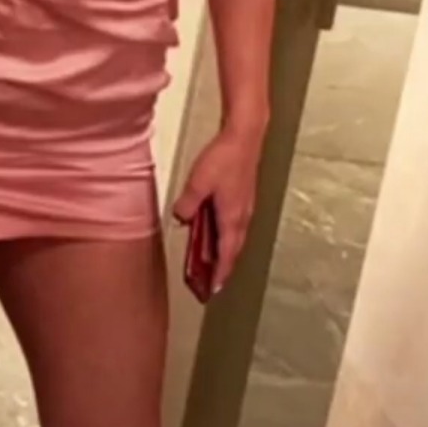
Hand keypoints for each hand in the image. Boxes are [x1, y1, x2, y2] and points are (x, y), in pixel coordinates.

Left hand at [173, 126, 263, 293]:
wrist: (245, 137)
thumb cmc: (223, 160)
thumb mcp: (197, 183)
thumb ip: (187, 204)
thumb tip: (182, 219)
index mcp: (232, 218)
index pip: (226, 253)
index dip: (220, 272)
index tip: (214, 289)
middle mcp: (242, 217)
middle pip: (233, 249)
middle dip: (223, 267)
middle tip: (212, 282)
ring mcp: (245, 207)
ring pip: (235, 237)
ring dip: (224, 251)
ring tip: (212, 261)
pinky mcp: (244, 197)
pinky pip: (234, 224)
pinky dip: (225, 235)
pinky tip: (214, 230)